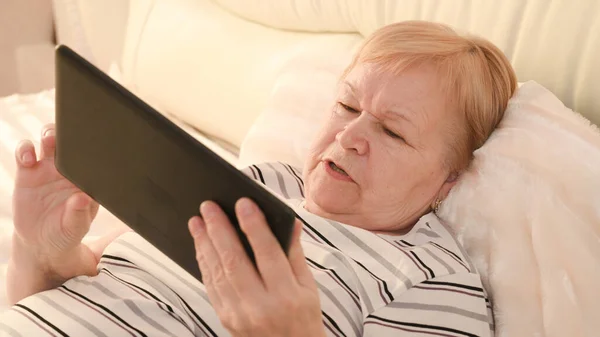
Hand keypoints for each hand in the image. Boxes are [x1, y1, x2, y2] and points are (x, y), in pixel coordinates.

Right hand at [8, 124, 99, 302]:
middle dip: (72, 134)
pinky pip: (25, 154)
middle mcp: (69, 170)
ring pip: (50, 141)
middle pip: (72, 142)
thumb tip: (83, 198)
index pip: (93, 159)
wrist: (41, 240)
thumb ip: (79, 214)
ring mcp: (49, 168)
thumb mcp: (75, 228)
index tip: (93, 146)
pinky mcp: (28, 172)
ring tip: (49, 140)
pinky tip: (27, 159)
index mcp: (86, 180)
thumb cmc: (65, 232)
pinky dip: (24, 150)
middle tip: (69, 136)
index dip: (94, 150)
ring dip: (50, 134)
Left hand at [188, 198, 325, 336]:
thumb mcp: (308, 287)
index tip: (244, 203)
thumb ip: (295, 254)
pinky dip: (204, 263)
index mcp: (287, 295)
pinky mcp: (226, 319)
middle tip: (209, 206)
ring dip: (205, 244)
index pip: (268, 253)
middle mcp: (261, 305)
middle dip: (220, 230)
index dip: (255, 226)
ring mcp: (240, 314)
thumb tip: (290, 222)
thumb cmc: (302, 318)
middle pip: (235, 261)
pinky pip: (211, 287)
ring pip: (218, 273)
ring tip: (197, 221)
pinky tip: (201, 246)